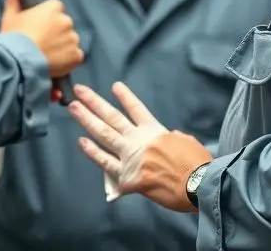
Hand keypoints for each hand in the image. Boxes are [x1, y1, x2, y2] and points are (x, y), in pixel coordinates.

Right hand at [0, 0, 83, 76]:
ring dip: (62, 46)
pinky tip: (55, 64)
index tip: (40, 26)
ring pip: (70, 40)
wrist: (18, 62)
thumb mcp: (10, 16)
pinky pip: (75, 55)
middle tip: (42, 42)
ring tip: (47, 55)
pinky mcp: (76, 55)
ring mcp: (72, 38)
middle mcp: (66, 21)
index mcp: (53, 8)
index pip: (56, 8)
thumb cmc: (13, 37)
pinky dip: (68, 60)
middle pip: (64, 24)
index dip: (48, 18)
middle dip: (56, 32)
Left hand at [68, 82, 212, 211]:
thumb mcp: (187, 141)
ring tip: (73, 107)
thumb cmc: (196, 163)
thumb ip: (172, 137)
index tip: (114, 86)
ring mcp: (130, 157)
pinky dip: (92, 152)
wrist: (197, 184)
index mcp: (155, 130)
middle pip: (112, 116)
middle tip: (79, 90)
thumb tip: (168, 137)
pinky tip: (81, 142)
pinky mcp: (127, 178)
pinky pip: (105, 164)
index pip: (136, 108)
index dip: (124, 96)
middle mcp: (139, 140)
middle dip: (94, 102)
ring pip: (103, 134)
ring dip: (86, 119)